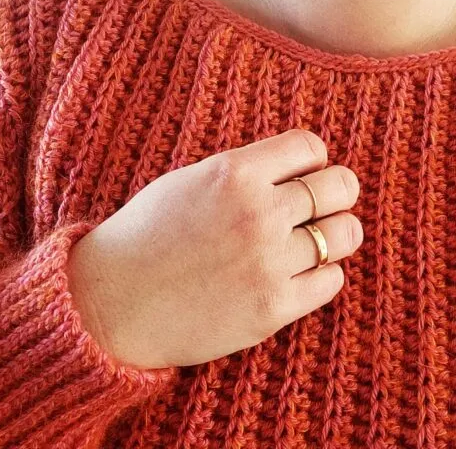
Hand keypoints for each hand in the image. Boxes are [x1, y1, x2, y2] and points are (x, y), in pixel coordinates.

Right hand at [66, 129, 362, 368]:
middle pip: (341, 187)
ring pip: (345, 235)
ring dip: (336, 236)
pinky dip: (321, 276)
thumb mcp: (190, 182)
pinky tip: (297, 275)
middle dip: (336, 194)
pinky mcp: (274, 308)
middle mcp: (258, 213)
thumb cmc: (147, 239)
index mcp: (234, 173)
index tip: (302, 177)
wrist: (110, 306)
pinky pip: (332, 280)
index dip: (312, 162)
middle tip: (321, 208)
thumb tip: (303, 168)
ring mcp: (269, 262)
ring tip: (315, 242)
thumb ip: (246, 172)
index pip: (311, 148)